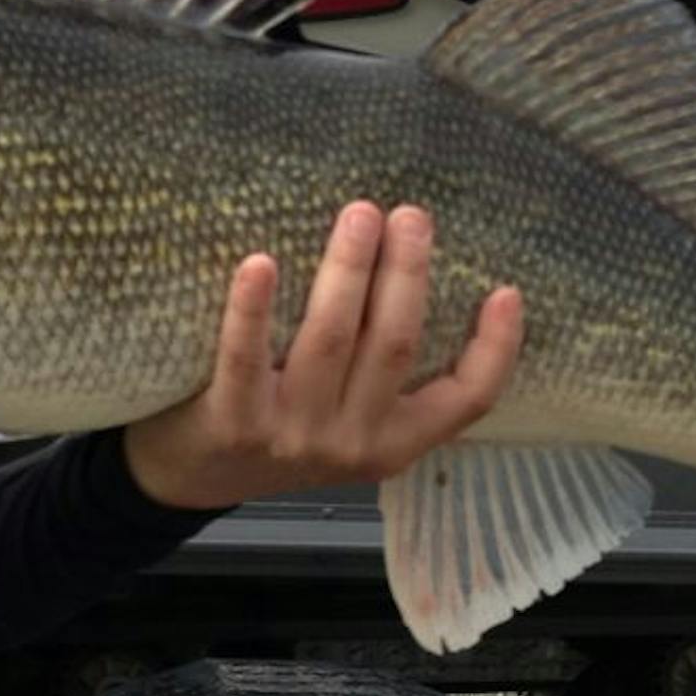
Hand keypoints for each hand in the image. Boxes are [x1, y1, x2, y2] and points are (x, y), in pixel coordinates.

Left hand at [122, 201, 523, 510]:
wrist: (188, 480)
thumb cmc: (276, 427)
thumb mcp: (346, 415)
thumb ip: (378, 367)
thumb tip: (413, 268)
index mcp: (394, 441)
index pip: (465, 401)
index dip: (495, 349)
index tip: (507, 290)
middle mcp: (352, 442)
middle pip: (393, 346)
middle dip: (407, 274)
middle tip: (411, 215)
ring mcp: (294, 437)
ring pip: (330, 340)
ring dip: (347, 272)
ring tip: (359, 215)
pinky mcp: (234, 425)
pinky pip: (247, 358)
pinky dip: (254, 309)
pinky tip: (260, 263)